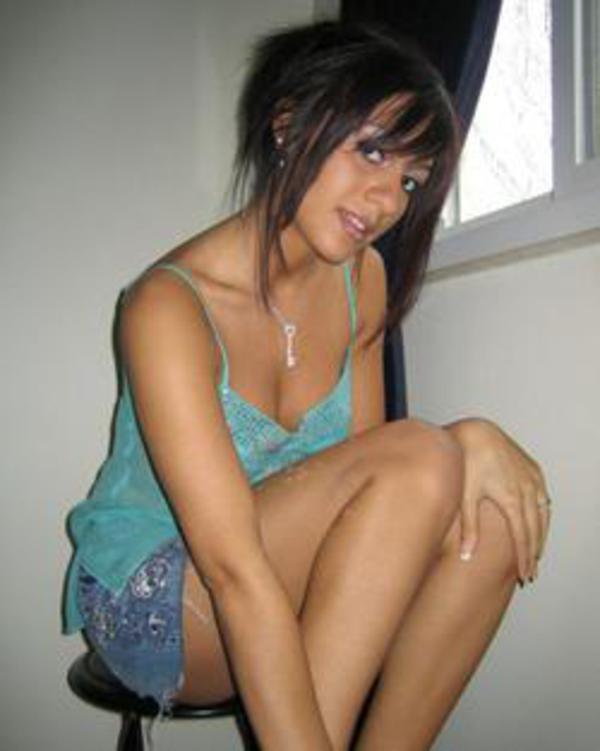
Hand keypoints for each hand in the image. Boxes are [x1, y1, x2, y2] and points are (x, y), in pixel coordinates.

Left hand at [446, 418, 551, 582]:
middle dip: (533, 552)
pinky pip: (543, 496)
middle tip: (530, 571)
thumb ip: (468, 527)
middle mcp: (527, 489)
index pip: (522, 537)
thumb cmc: (466, 461)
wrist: (474, 432)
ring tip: (535, 552)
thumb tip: (466, 555)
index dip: (524, 558)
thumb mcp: (466, 496)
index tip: (524, 574)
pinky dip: (543, 512)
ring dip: (541, 534)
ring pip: (543, 514)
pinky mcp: (532, 468)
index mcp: (511, 499)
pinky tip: (540, 521)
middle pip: (536, 529)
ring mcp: (532, 478)